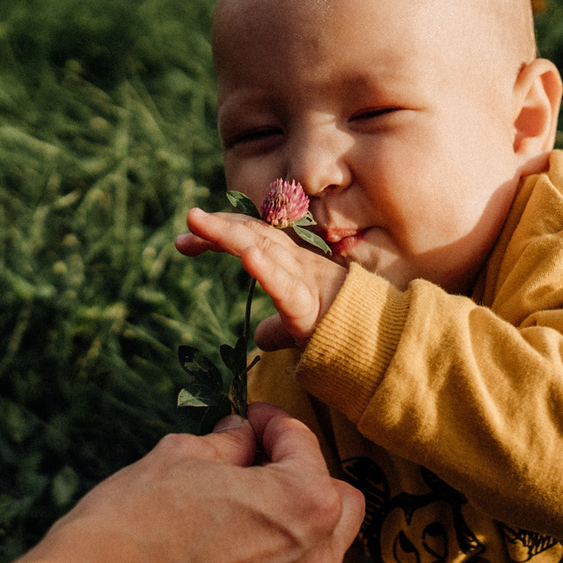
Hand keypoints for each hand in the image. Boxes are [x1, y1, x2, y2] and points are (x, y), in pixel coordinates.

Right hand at [0, 404, 362, 562]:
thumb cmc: (133, 523)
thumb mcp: (181, 458)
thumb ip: (229, 444)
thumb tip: (243, 436)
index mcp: (306, 504)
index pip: (304, 445)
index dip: (273, 423)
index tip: (250, 418)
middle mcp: (315, 562)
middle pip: (338, 505)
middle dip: (305, 478)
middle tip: (257, 463)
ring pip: (314, 554)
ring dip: (288, 528)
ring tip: (234, 509)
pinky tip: (218, 555)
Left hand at [176, 207, 350, 347]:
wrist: (379, 343)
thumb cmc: (342, 330)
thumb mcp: (302, 329)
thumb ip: (280, 329)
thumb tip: (261, 339)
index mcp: (293, 266)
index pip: (254, 239)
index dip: (221, 234)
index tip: (184, 241)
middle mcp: (298, 265)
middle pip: (255, 235)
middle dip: (219, 227)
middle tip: (188, 218)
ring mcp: (305, 281)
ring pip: (265, 250)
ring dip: (231, 235)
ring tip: (201, 223)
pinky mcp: (311, 306)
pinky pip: (286, 287)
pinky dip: (266, 270)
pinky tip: (248, 256)